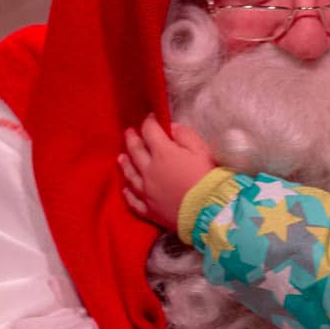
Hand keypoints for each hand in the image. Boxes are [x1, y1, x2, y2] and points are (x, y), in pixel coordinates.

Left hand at [119, 115, 215, 230]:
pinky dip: (128, 193)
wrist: (208, 210)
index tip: (151, 117)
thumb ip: (185, 136)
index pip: (150, 132)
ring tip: (121, 157)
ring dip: (125, 164)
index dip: (150, 122)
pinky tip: (126, 189)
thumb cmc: (208, 177)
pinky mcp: (149, 210)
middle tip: (129, 132)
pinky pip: (134, 200)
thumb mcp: (202, 150)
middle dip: (132, 139)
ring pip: (131, 175)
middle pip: (136, 151)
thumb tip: (172, 128)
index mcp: (162, 153)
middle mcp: (149, 171)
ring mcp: (146, 191)